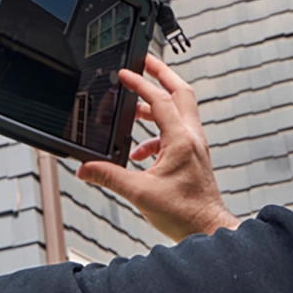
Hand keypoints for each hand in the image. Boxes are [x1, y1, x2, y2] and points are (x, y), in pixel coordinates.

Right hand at [77, 54, 238, 241]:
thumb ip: (109, 177)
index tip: (125, 73)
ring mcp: (195, 146)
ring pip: (180, 110)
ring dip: (157, 104)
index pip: (160, 100)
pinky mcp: (194, 157)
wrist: (207, 230)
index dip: (140, 83)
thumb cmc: (184, 214)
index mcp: (181, 140)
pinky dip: (157, 133)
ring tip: (133, 109)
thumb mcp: (139, 194)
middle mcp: (192, 138)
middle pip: (181, 92)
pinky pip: (176, 132)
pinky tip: (140, 152)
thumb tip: (85, 169)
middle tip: (144, 62)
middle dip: (162, 74)